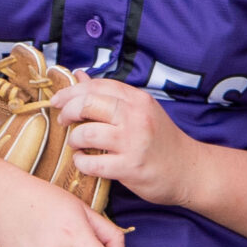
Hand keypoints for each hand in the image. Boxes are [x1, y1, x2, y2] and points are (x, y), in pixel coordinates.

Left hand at [60, 78, 206, 207]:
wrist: (188, 170)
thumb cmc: (160, 140)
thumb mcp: (140, 111)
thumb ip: (109, 95)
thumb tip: (79, 76)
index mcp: (138, 100)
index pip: (97, 86)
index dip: (71, 91)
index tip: (58, 100)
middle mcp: (136, 116)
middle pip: (88, 104)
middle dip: (68, 111)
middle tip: (63, 121)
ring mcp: (134, 142)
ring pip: (87, 133)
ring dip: (75, 139)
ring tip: (77, 144)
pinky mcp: (131, 167)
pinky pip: (93, 163)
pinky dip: (81, 163)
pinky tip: (84, 161)